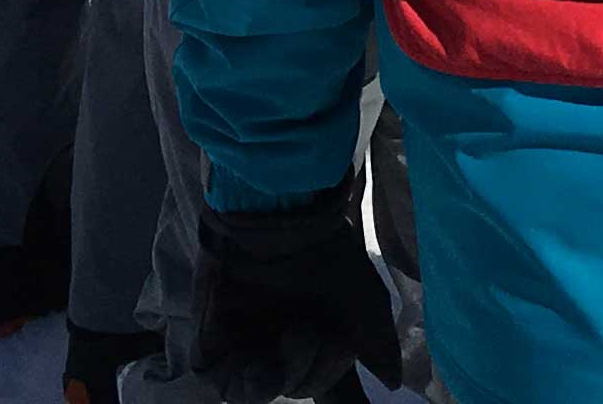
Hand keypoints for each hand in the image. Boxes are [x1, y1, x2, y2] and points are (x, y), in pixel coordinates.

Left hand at [194, 196, 395, 403]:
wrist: (281, 215)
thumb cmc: (325, 252)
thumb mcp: (364, 299)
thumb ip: (378, 343)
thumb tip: (392, 381)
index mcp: (314, 337)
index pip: (321, 380)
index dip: (331, 387)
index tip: (345, 386)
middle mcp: (278, 342)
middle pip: (295, 387)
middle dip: (311, 373)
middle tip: (313, 333)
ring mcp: (243, 340)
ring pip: (254, 391)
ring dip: (276, 381)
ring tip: (287, 346)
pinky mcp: (209, 335)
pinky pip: (215, 380)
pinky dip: (236, 381)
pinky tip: (255, 360)